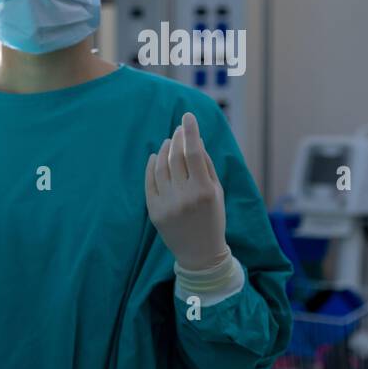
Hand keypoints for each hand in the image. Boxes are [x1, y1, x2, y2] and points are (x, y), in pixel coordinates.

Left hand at [145, 112, 228, 270]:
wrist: (200, 253)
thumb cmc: (213, 218)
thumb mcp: (217, 192)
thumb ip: (206, 166)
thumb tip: (194, 140)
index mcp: (204, 190)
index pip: (193, 152)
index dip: (190, 132)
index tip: (187, 116)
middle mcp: (184, 196)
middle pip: (175, 157)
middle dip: (177, 138)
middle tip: (179, 128)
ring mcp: (166, 203)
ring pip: (160, 167)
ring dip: (164, 150)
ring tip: (168, 141)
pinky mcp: (154, 210)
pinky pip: (150, 181)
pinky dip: (151, 166)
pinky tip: (155, 156)